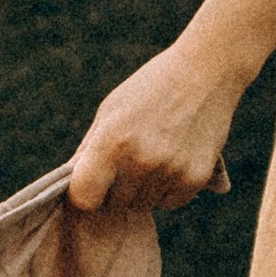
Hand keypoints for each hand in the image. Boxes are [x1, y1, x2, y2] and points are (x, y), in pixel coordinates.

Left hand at [67, 37, 242, 214]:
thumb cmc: (150, 88)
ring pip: (144, 204)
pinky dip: (169, 189)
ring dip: (144, 189)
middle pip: (116, 203)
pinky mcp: (196, 178)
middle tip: (130, 159)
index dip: (85, 193)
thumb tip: (70, 186)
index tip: (92, 184)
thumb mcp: (111, 110)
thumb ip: (89, 149)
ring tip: (155, 154)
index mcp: (111, 140)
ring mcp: (170, 171)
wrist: (205, 72)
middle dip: (117, 189)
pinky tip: (174, 160)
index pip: (85, 196)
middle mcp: (140, 160)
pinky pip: (171, 202)